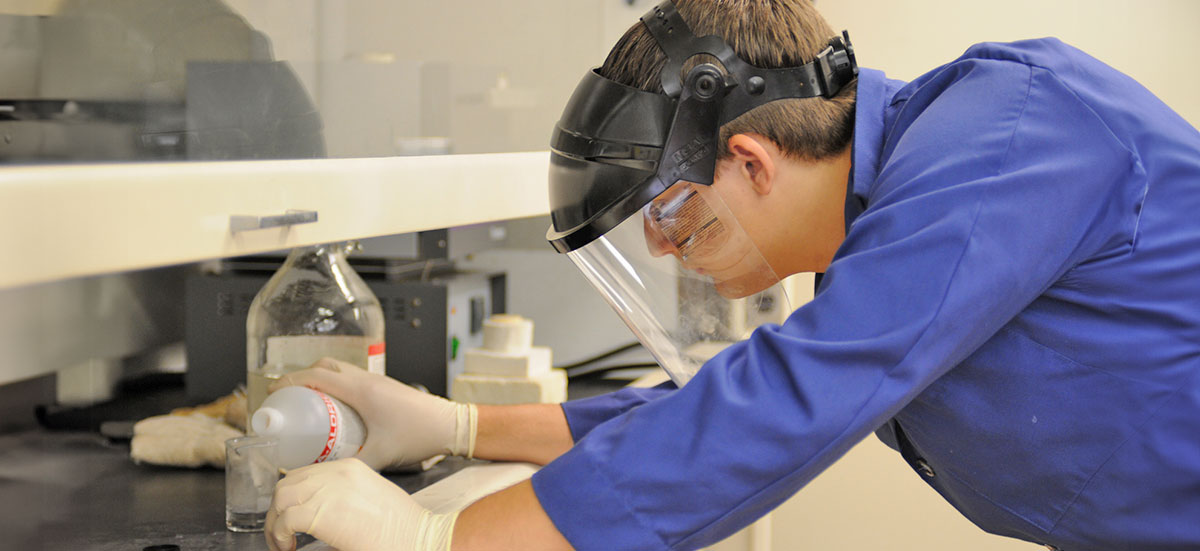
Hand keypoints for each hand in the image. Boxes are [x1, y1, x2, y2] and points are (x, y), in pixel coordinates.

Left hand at [265, 458, 455, 550]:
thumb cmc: (402, 526)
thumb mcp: (373, 497)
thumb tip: (323, 511)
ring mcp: (328, 490)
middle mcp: (336, 473)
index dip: (292, 496)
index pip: (305, 474)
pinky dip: (279, 535)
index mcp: (350, 467)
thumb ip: (346, 496)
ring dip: (275, 523)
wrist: (418, 537)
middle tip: (281, 532)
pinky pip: (284, 521)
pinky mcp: (320, 513)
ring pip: (280, 499)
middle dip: (278, 509)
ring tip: (282, 542)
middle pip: (288, 483)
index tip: (290, 516)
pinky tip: (288, 547)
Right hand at [270, 358, 475, 469]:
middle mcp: (367, 379)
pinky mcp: (385, 386)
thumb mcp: (380, 455)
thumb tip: (325, 476)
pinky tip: (337, 410)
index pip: (316, 375)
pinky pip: (353, 378)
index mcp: (362, 390)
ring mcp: (377, 380)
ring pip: (340, 369)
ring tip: (310, 404)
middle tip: (290, 398)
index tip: (275, 392)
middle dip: (302, 378)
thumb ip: (352, 467)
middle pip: (325, 365)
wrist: (450, 425)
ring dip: (321, 379)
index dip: (290, 381)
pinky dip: (338, 386)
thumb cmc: (419, 435)